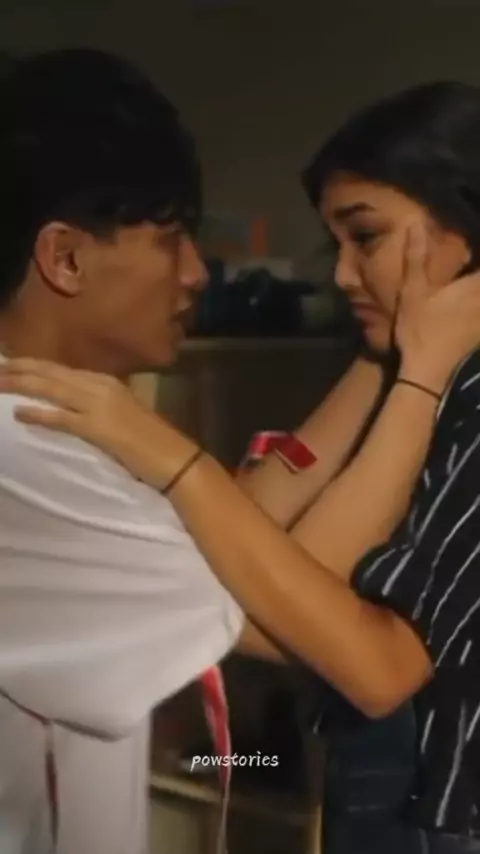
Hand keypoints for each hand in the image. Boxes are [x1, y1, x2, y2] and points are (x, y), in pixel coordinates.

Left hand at [0, 360, 196, 487]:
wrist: (175, 458)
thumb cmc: (151, 440)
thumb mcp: (122, 413)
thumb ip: (99, 405)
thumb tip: (74, 405)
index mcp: (106, 381)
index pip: (62, 370)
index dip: (33, 365)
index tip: (12, 363)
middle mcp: (101, 386)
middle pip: (51, 374)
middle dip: (20, 369)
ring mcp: (99, 405)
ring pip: (52, 389)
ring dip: (21, 385)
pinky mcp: (99, 427)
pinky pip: (61, 417)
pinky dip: (38, 413)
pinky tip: (18, 412)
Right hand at [395, 223, 479, 391]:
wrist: (428, 372)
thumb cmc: (419, 329)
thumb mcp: (413, 292)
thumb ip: (417, 258)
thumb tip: (417, 225)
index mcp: (474, 285)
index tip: (476, 234)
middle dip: (478, 271)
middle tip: (472, 263)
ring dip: (479, 293)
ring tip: (470, 279)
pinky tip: (473, 306)